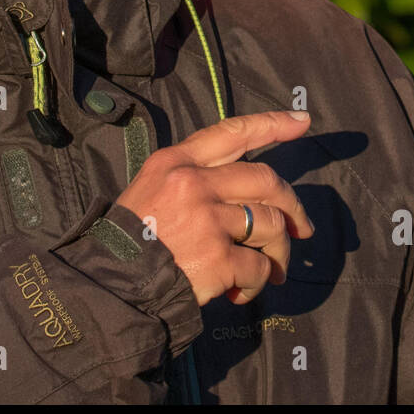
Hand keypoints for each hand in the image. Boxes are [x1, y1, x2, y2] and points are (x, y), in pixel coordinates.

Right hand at [114, 111, 314, 305]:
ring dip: (278, 251)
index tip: (302, 121)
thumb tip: (244, 188)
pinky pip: (259, 266)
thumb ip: (191, 178)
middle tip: (300, 228)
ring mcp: (208, 220)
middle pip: (266, 180)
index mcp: (176, 162)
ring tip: (270, 271)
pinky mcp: (218, 257)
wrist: (112, 283)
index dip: (271, 125)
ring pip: (270, 224)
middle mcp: (194, 184)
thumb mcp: (151, 188)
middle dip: (292, 205)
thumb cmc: (131, 237)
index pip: (232, 133)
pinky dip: (258, 282)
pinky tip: (239, 292)